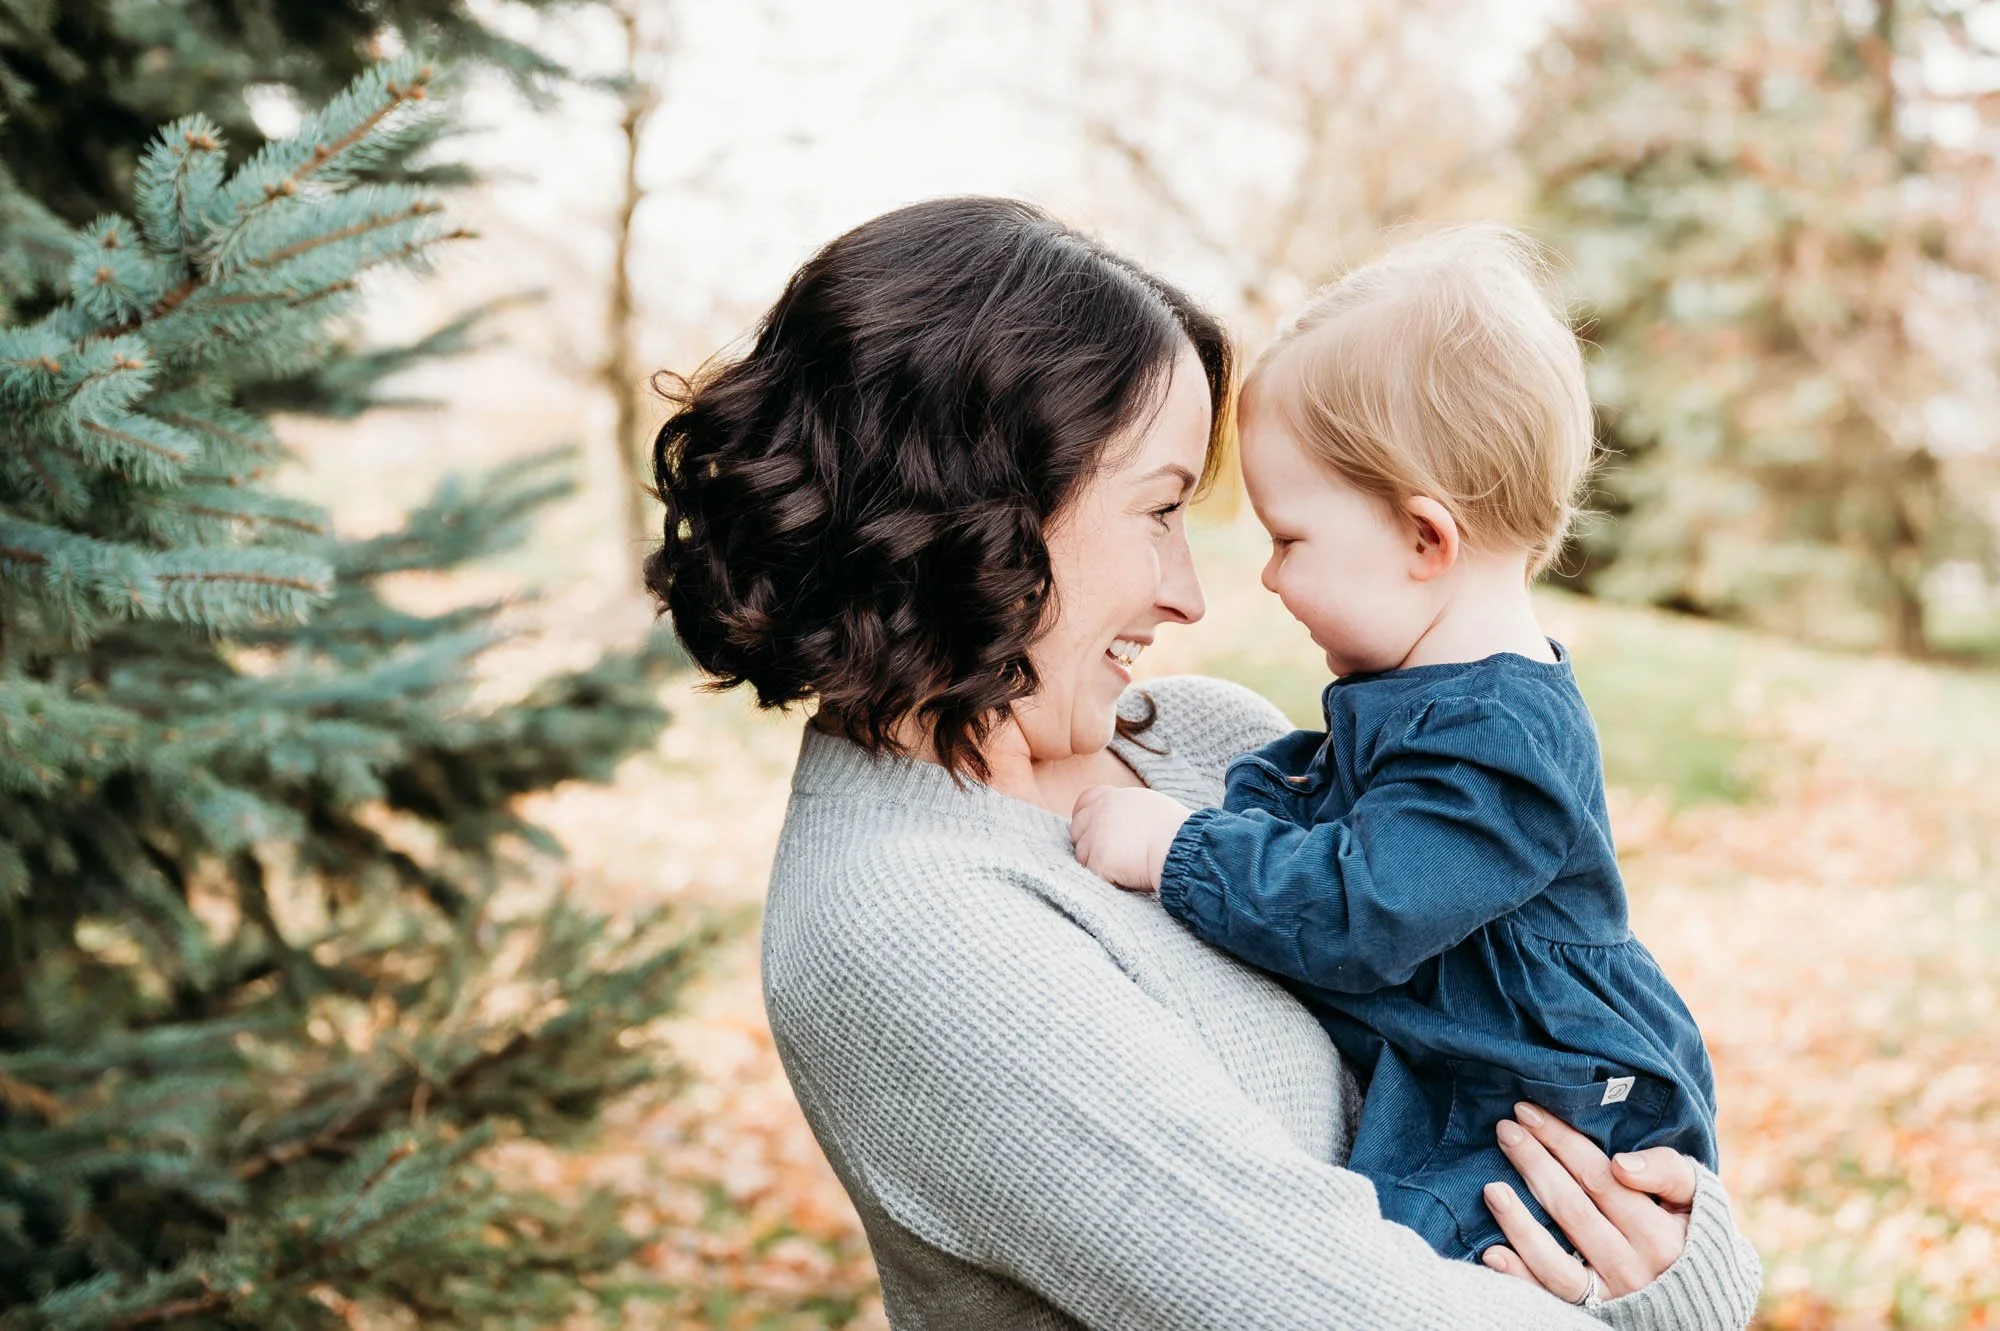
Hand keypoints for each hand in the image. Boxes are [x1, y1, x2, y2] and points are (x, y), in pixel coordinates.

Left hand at [1069, 786, 1191, 891]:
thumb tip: (1123, 822)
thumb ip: (1128, 811)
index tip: (1093, 828)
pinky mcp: (1098, 861)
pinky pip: (1092, 874)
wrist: (1179, 847)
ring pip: (1082, 855)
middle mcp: (1100, 813)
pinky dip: (1105, 878)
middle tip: (1112, 854)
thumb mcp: (1150, 806)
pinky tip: (1124, 877)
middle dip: (1088, 842)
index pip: (1085, 801)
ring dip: (1097, 863)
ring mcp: (1096, 837)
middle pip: (1077, 829)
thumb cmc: (1176, 830)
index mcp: (1113, 798)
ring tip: (1123, 866)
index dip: (1086, 816)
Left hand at [1479, 1102, 1695, 1303]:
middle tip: (1505, 1131)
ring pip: (1556, 1261)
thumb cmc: (1691, 1231)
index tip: (1528, 1112)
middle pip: (1572, 1209)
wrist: (1705, 1302)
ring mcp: (1610, 1295)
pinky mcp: (1593, 1315)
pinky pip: (1551, 1298)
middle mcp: (1634, 1267)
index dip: (1561, 1142)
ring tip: (1490, 1189)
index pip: (1599, 1177)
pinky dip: (1520, 1277)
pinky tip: (1493, 1253)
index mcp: (1660, 1233)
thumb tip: (1621, 1164)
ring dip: (1519, 1224)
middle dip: (1535, 1165)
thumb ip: (1666, 1172)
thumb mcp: (1697, 1196)